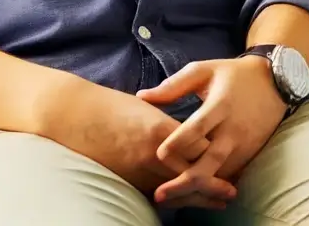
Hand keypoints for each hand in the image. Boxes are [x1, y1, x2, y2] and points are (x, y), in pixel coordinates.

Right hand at [39, 79, 236, 208]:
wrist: (74, 115)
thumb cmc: (111, 106)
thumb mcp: (148, 109)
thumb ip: (169, 124)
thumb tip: (191, 138)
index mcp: (162, 129)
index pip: (200, 148)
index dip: (218, 156)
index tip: (234, 161)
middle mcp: (152, 153)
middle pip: (192, 174)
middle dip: (214, 185)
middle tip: (232, 193)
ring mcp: (138, 170)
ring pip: (175, 190)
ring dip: (197, 197)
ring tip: (217, 202)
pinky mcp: (126, 180)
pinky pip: (154, 194)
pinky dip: (173, 199)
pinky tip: (184, 203)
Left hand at [137, 56, 288, 207]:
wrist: (276, 80)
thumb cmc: (233, 75)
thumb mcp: (204, 71)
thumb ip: (173, 86)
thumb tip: (142, 96)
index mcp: (220, 105)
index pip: (197, 128)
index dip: (178, 142)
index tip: (159, 154)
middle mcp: (233, 128)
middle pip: (210, 160)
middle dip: (185, 180)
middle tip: (160, 194)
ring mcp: (245, 142)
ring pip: (221, 172)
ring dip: (198, 187)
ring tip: (173, 198)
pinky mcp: (251, 151)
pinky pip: (232, 173)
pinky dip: (214, 184)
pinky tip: (195, 194)